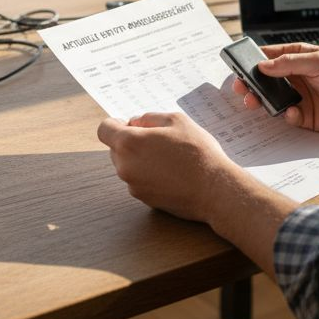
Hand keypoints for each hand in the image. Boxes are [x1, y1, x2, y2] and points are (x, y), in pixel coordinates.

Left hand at [97, 112, 247, 222]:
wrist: (214, 189)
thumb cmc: (198, 152)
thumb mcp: (176, 120)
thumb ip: (149, 118)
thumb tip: (135, 123)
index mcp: (129, 143)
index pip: (104, 129)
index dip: (116, 124)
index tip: (132, 126)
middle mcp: (125, 166)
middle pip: (116, 149)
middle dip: (132, 142)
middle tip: (160, 141)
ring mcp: (133, 186)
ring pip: (129, 166)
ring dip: (141, 160)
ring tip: (170, 158)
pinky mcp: (144, 200)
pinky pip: (140, 181)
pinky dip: (150, 176)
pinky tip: (173, 173)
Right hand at [235, 43, 318, 133]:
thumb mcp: (318, 62)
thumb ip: (289, 63)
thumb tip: (263, 65)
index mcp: (298, 58)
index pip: (269, 57)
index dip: (253, 61)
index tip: (238, 66)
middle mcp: (296, 78)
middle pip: (266, 81)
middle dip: (251, 85)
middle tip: (241, 89)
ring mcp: (299, 98)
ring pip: (272, 100)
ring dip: (262, 102)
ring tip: (255, 102)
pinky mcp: (305, 117)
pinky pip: (287, 117)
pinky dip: (286, 116)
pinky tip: (292, 113)